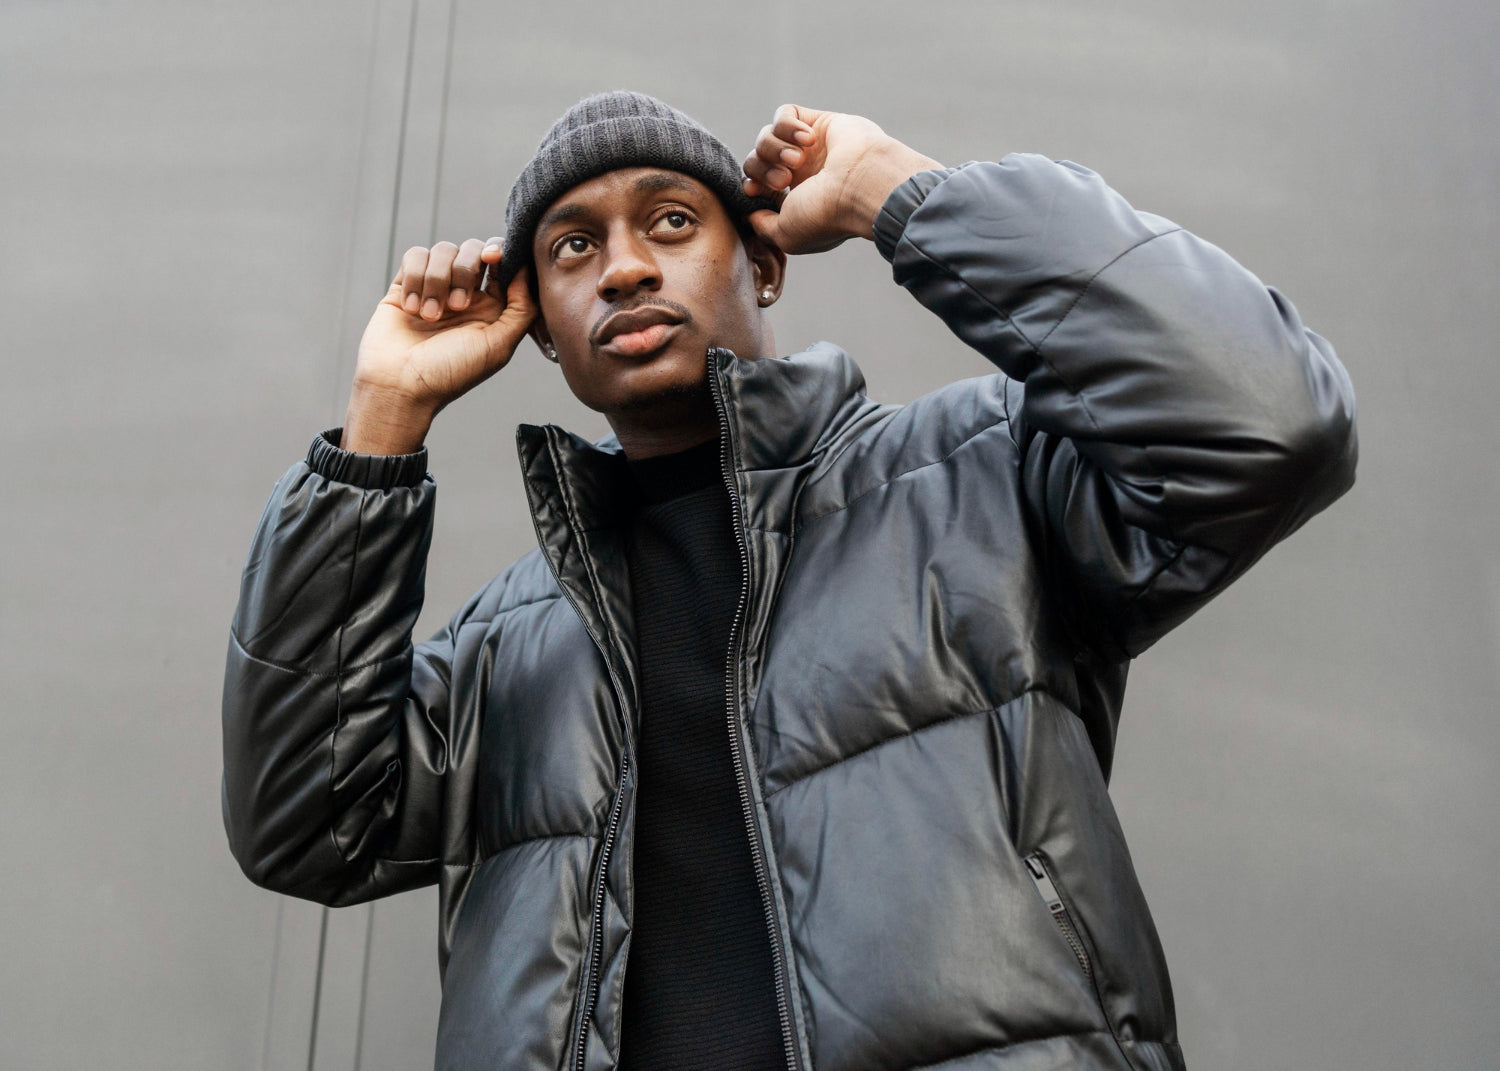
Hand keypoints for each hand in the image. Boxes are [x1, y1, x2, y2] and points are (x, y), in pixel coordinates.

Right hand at [344, 239, 535, 453]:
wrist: (400, 385)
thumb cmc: (451, 372)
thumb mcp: (499, 346)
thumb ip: (522, 308)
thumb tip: (526, 270)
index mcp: (492, 307)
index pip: (502, 263)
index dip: (501, 252)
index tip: (494, 257)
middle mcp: (465, 293)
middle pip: (472, 249)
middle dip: (466, 270)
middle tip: (459, 306)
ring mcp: (435, 287)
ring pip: (443, 249)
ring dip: (438, 281)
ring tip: (431, 317)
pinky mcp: (405, 284)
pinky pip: (414, 255)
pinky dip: (415, 279)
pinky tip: (411, 309)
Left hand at [742, 104, 942, 254]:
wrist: (860, 184)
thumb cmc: (825, 213)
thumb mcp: (786, 235)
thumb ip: (763, 226)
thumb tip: (751, 212)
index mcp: (797, 200)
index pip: (758, 186)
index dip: (751, 185)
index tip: (754, 190)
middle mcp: (803, 173)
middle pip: (756, 160)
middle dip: (762, 169)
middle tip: (784, 179)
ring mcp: (810, 148)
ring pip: (766, 136)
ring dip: (775, 149)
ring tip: (797, 160)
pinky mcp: (818, 122)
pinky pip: (785, 114)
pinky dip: (788, 125)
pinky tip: (808, 139)